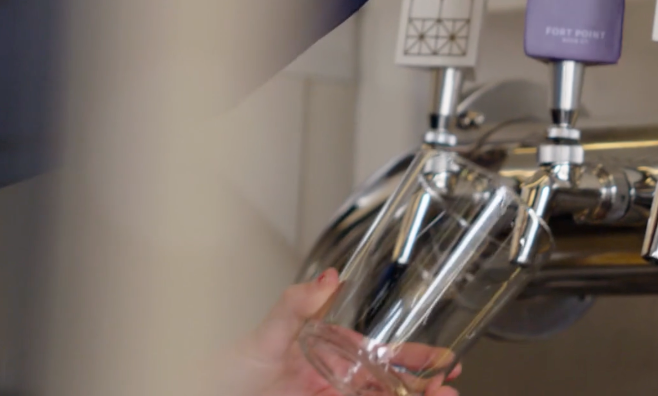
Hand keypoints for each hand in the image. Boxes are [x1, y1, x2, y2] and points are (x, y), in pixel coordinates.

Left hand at [221, 269, 461, 395]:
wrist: (205, 393)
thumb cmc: (228, 370)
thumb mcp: (264, 334)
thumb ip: (296, 305)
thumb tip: (328, 278)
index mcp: (330, 352)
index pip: (381, 355)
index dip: (413, 358)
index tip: (440, 359)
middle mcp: (335, 380)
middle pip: (389, 384)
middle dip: (423, 384)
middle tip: (449, 384)